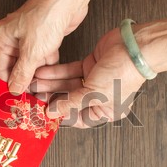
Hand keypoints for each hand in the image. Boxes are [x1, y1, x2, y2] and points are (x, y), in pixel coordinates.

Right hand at [0, 0, 88, 94]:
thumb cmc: (46, 14)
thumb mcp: (31, 52)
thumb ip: (22, 73)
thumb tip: (14, 88)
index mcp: (3, 37)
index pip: (1, 67)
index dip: (9, 82)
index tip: (17, 95)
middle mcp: (14, 35)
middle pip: (16, 65)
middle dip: (25, 78)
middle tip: (31, 92)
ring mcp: (29, 35)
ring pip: (30, 61)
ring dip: (37, 72)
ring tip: (43, 85)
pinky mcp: (44, 35)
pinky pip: (42, 55)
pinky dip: (47, 62)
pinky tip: (52, 72)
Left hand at [31, 28, 145, 126]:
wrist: (133, 47)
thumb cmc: (123, 74)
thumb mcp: (93, 94)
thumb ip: (70, 103)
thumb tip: (52, 112)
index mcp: (105, 111)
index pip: (77, 118)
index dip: (59, 115)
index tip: (42, 113)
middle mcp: (99, 97)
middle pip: (68, 100)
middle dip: (50, 97)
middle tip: (33, 97)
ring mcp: (93, 80)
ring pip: (66, 84)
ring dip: (49, 84)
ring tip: (33, 84)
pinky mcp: (89, 65)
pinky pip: (69, 71)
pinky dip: (56, 72)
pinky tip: (42, 73)